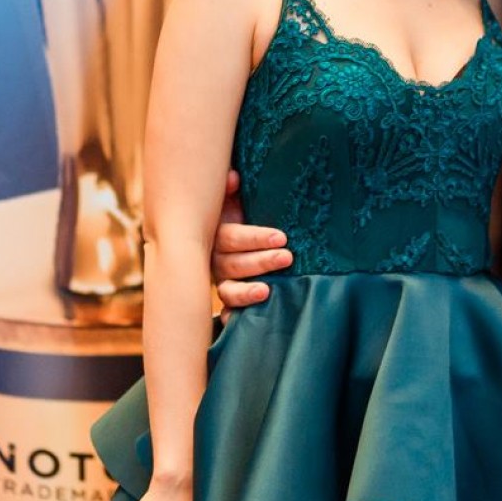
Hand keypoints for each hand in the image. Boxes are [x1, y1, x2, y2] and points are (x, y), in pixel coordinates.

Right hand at [210, 171, 290, 308]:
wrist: (220, 233)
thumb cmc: (237, 214)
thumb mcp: (233, 200)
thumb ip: (230, 189)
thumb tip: (234, 177)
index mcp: (217, 234)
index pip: (232, 237)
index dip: (255, 238)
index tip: (281, 237)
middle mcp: (215, 260)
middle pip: (233, 264)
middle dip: (261, 261)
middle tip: (286, 257)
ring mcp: (220, 281)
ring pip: (229, 289)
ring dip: (247, 292)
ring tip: (268, 291)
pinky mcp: (228, 298)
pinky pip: (228, 311)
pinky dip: (233, 317)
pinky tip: (244, 323)